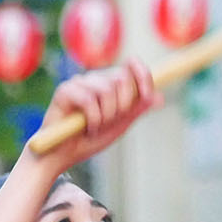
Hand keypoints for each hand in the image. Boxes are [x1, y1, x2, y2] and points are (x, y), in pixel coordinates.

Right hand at [28, 60, 160, 170]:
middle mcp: (94, 79)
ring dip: (106, 116)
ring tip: (96, 129)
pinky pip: (89, 100)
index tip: (147, 95)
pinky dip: (93, 119)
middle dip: (122, 105)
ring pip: (106, 88)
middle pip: (121, 78)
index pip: (131, 66)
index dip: (143, 75)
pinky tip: (86, 129)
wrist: (62, 156)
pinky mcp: (64, 91)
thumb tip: (159, 97)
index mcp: (109, 84)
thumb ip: (135, 110)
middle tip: (109, 123)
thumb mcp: (118, 126)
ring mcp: (78, 83)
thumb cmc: (88, 140)